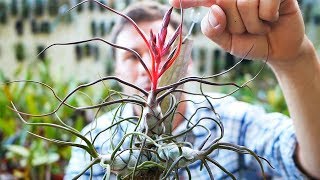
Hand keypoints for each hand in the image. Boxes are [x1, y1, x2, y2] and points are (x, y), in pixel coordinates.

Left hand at [169, 0, 306, 66]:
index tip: (173, 1)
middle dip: (235, 24)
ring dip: (253, 24)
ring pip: (245, 3)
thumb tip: (214, 9)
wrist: (278, 50)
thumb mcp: (227, 43)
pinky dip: (267, 18)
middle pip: (224, 1)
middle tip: (246, 30)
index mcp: (219, 5)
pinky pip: (265, 3)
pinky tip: (272, 19)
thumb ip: (214, 30)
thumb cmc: (250, 44)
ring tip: (260, 26)